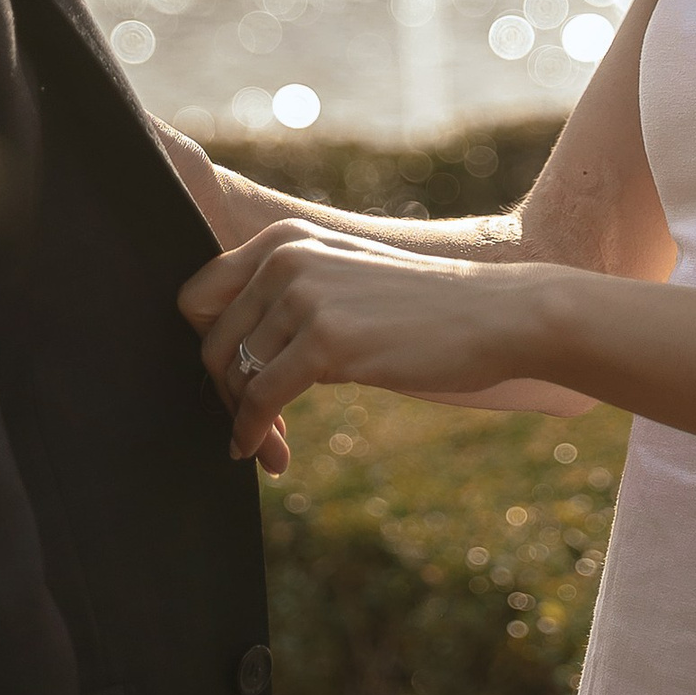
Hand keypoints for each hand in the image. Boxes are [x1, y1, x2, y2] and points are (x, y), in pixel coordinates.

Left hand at [179, 222, 553, 453]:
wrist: (496, 316)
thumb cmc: (423, 311)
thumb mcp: (343, 282)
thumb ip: (288, 301)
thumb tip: (228, 360)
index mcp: (284, 239)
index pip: (198, 296)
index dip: (207, 348)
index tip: (232, 386)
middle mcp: (285, 256)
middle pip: (210, 341)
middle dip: (223, 393)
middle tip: (249, 430)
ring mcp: (304, 294)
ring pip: (233, 374)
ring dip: (243, 422)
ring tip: (267, 449)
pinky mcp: (325, 339)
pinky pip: (259, 399)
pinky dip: (254, 433)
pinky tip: (268, 455)